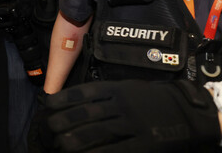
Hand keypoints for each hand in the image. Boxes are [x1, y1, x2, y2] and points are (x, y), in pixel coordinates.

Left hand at [45, 80, 220, 152]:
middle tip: (49, 130)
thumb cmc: (153, 99)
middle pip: (83, 115)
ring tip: (60, 145)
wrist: (188, 111)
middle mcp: (121, 104)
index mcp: (116, 89)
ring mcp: (132, 124)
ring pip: (95, 133)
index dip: (61, 101)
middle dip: (62, 123)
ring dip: (73, 141)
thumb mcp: (127, 88)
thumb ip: (104, 94)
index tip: (47, 107)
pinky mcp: (143, 142)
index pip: (81, 93)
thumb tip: (74, 102)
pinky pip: (114, 150)